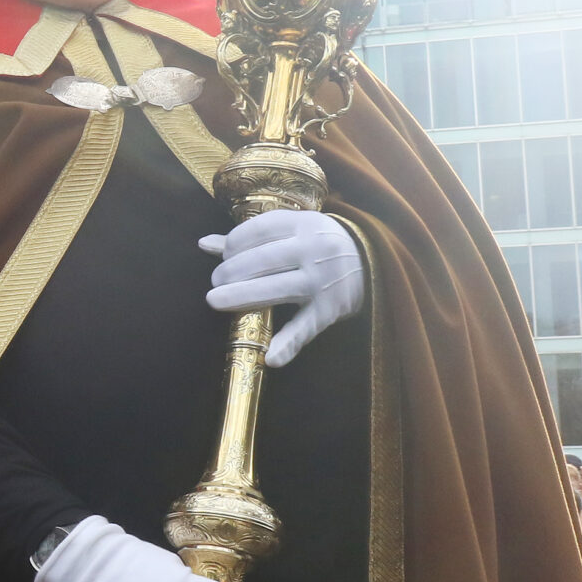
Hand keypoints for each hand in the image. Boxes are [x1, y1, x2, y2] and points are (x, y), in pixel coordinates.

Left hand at [200, 209, 365, 368]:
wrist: (378, 261)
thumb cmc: (321, 244)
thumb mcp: (293, 232)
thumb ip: (250, 238)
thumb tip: (203, 244)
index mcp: (305, 224)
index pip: (258, 231)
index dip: (233, 244)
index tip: (223, 256)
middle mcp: (315, 249)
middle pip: (262, 260)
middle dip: (231, 272)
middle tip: (215, 284)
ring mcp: (324, 281)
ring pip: (276, 289)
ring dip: (241, 296)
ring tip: (215, 300)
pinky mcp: (331, 310)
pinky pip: (306, 328)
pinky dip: (288, 345)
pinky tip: (270, 358)